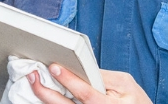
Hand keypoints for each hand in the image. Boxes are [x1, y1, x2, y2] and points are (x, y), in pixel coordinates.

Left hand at [29, 64, 150, 103]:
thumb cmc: (135, 101)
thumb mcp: (126, 84)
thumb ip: (103, 76)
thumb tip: (80, 68)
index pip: (85, 92)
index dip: (68, 80)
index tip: (53, 67)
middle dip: (45, 92)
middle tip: (33, 76)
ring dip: (45, 98)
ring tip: (34, 83)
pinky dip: (53, 103)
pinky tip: (45, 94)